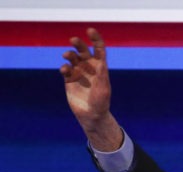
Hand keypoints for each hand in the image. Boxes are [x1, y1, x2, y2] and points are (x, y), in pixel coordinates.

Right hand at [60, 28, 122, 150]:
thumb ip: (101, 76)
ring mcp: (78, 72)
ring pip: (72, 58)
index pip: (99, 49)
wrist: (91, 115)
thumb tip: (100, 63)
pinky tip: (65, 70)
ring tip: (67, 55)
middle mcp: (89, 67)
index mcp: (100, 67)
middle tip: (74, 40)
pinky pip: (65, 69)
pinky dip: (64, 67)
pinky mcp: (69, 79)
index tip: (90, 30)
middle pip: (83, 50)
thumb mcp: (103, 89)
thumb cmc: (101, 102)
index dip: (96, 39)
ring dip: (69, 54)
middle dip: (79, 43)